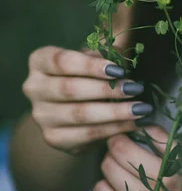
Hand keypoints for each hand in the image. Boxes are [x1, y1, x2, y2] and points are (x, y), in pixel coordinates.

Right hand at [22, 45, 152, 154]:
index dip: (91, 66)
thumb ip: (105, 53)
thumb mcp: (93, 56)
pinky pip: (86, 134)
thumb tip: (122, 55)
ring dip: (115, 112)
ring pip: (80, 114)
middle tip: (135, 88)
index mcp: (39, 60)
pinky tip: (134, 123)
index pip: (62, 61)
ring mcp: (41, 115)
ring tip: (140, 108)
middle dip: (107, 90)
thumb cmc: (86, 72)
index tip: (119, 69)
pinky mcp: (53, 138)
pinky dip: (113, 129)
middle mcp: (33, 87)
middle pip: (70, 89)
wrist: (73, 106)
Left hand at [93, 127, 181, 190]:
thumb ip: (163, 139)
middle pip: (107, 166)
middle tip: (124, 160)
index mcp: (165, 178)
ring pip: (99, 189)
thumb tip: (138, 120)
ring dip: (109, 182)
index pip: (121, 148)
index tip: (122, 139)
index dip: (117, 139)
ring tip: (125, 183)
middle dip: (113, 157)